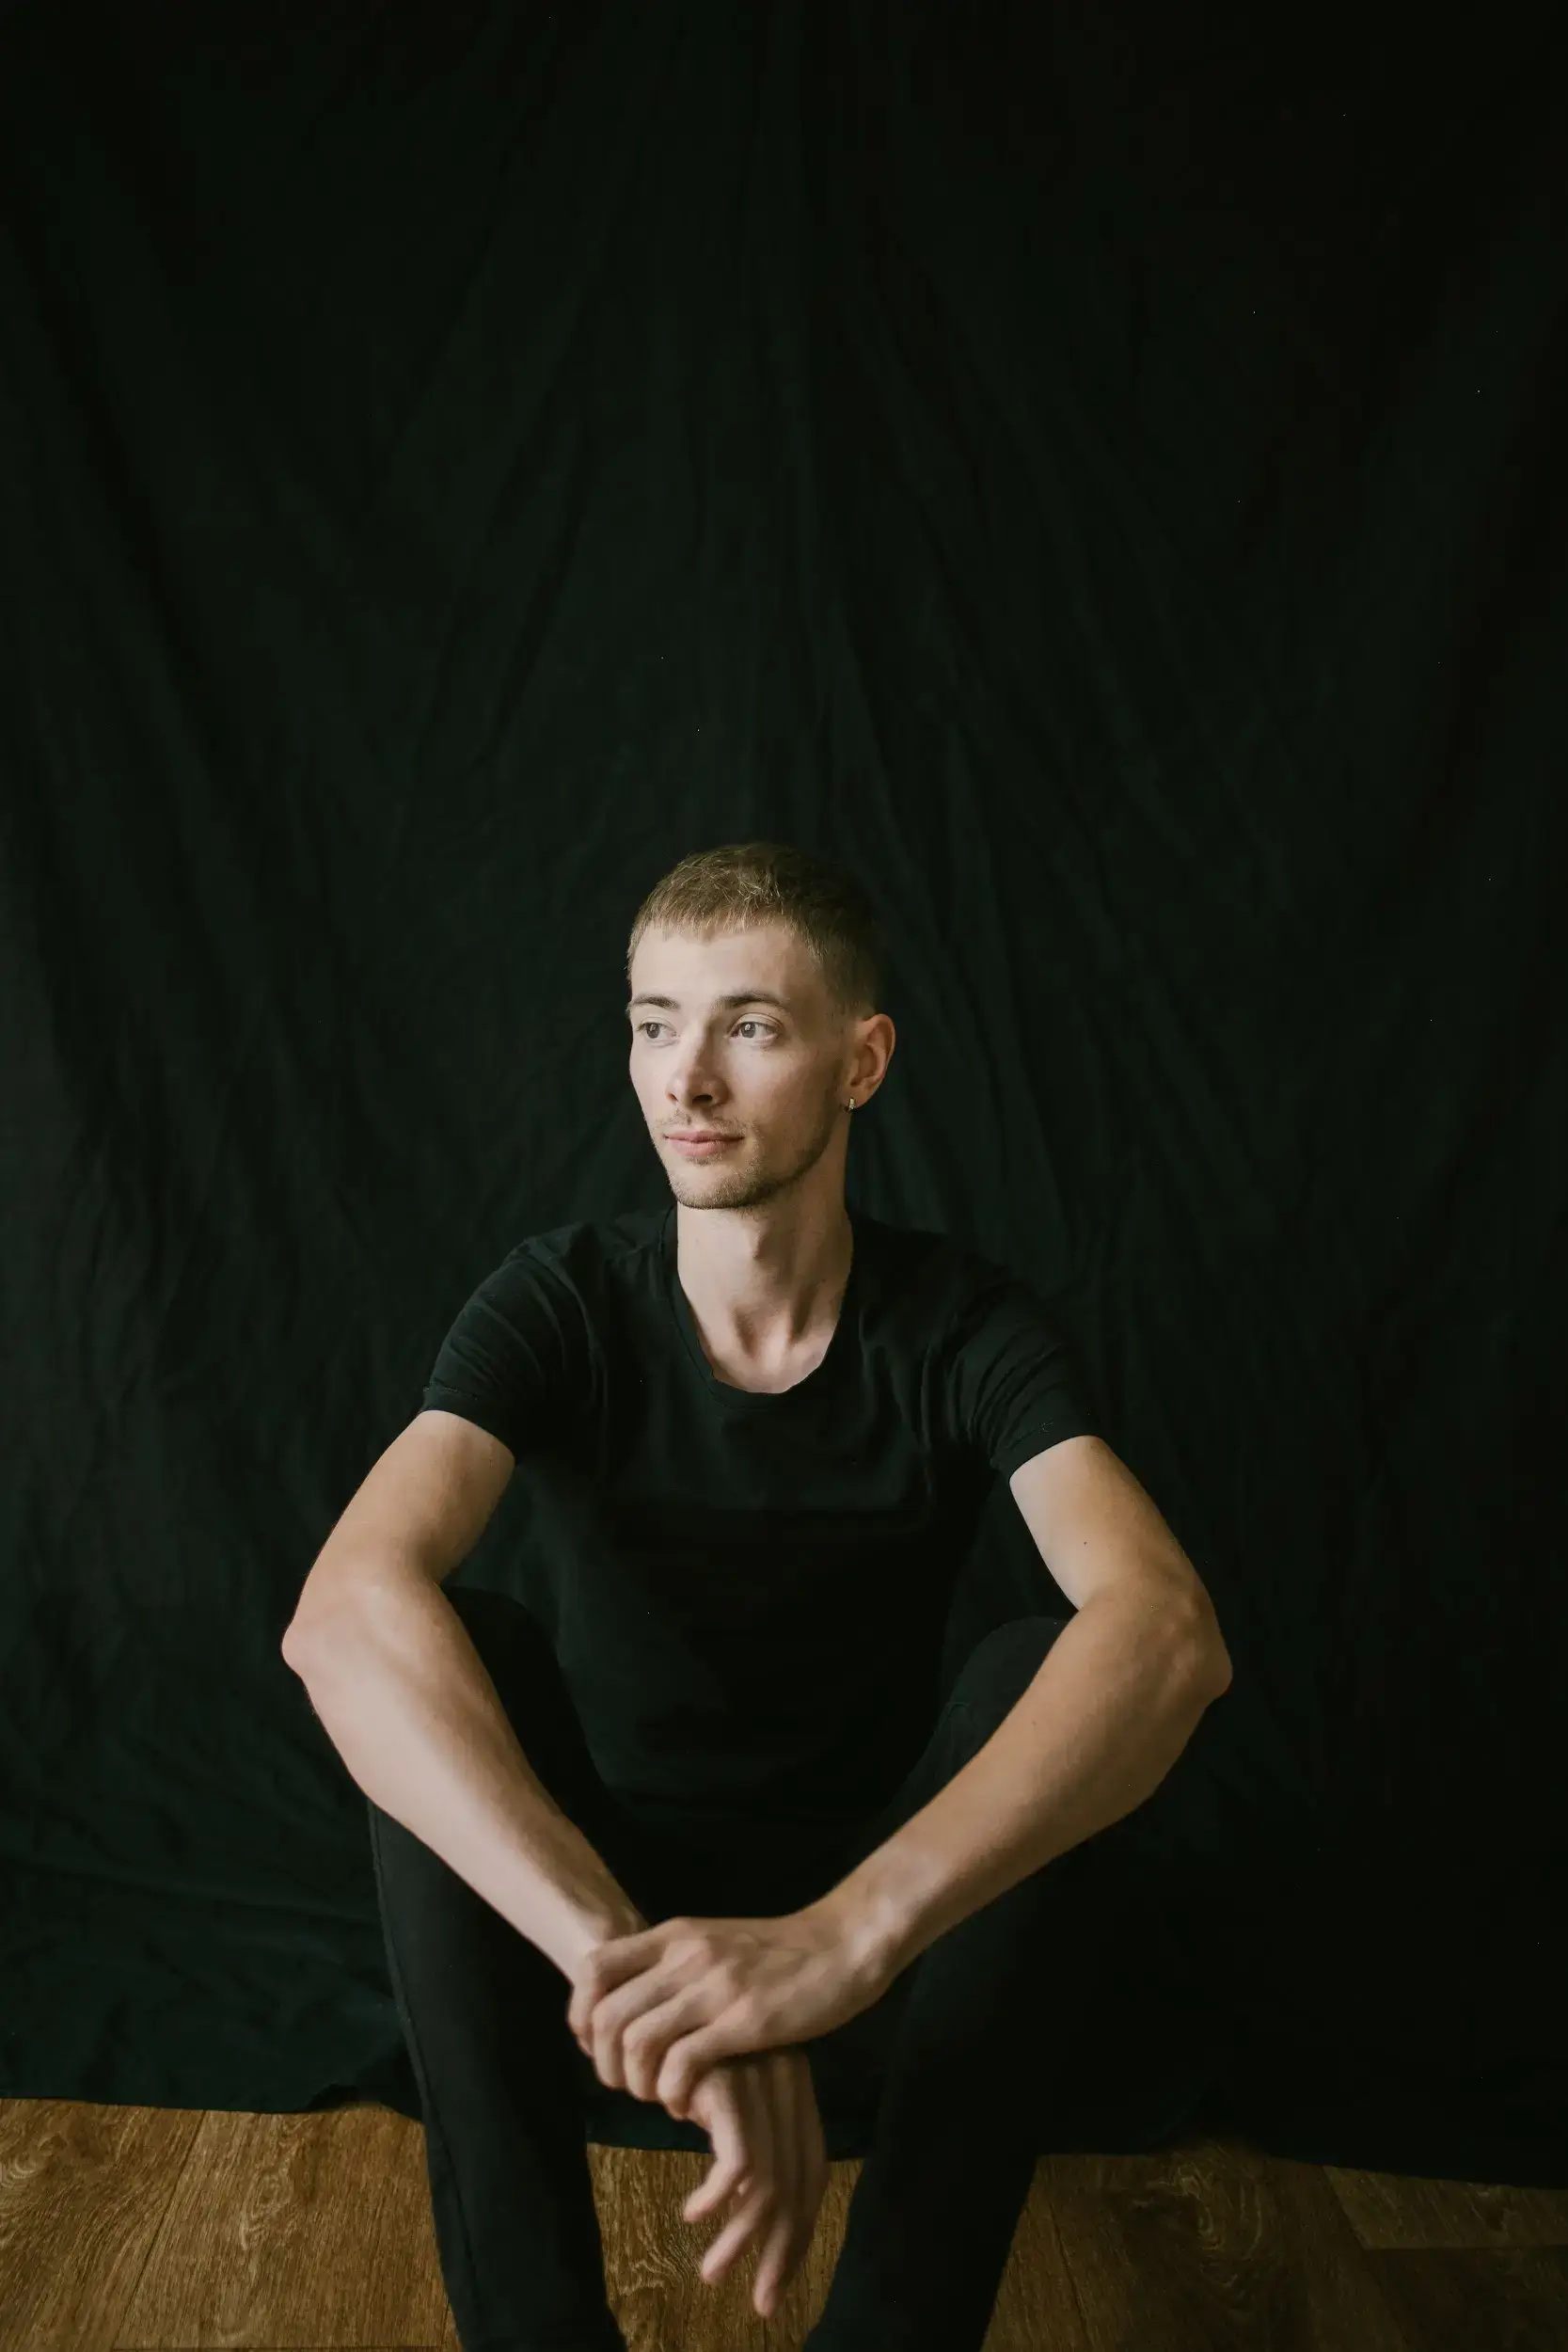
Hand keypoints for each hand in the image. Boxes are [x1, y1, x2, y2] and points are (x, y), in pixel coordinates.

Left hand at [566, 1901, 884, 2116]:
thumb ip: (676, 1963)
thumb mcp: (716, 1943)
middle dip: (604, 2066)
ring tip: (660, 2098)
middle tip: (629, 2088)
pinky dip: (673, 2095)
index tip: (597, 2048)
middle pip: (605, 2017)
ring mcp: (714, 1986)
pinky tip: (690, 2105)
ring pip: (635, 2043)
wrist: (845, 1944)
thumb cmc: (782, 1952)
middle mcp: (685, 1956)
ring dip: (637, 2084)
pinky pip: (681, 2065)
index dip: (580, 2016)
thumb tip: (635, 2003)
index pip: (592, 1968)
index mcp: (675, 1935)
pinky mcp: (745, 2020)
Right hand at [681, 2048, 829, 2319]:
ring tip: (712, 2270)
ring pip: (770, 2185)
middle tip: (761, 2301)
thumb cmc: (677, 2043)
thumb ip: (742, 2132)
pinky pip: (739, 2162)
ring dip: (740, 2239)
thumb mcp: (721, 2091)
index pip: (812, 2174)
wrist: (643, 1982)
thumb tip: (750, 2206)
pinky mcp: (730, 2084)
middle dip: (782, 2253)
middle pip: (801, 2188)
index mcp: (795, 2087)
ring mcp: (761, 2082)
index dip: (800, 2231)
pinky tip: (691, 2212)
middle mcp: (789, 2085)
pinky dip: (718, 2198)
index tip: (778, 2278)